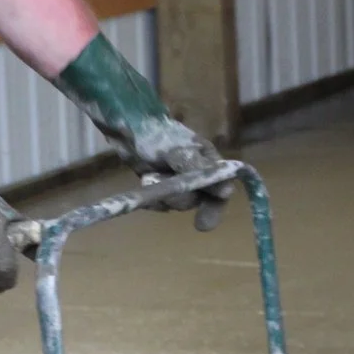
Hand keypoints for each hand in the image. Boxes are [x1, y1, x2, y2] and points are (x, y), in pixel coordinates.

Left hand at [51, 34, 230, 229]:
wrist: (126, 128)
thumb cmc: (156, 135)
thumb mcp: (179, 153)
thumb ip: (199, 172)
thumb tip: (227, 191)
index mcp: (208, 161)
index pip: (220, 188)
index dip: (215, 206)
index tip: (202, 225)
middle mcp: (197, 173)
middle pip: (198, 200)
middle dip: (181, 200)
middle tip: (166, 199)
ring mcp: (178, 180)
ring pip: (178, 203)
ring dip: (163, 197)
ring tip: (149, 178)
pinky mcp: (160, 186)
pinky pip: (161, 203)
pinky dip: (153, 200)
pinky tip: (144, 185)